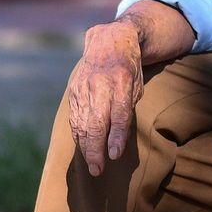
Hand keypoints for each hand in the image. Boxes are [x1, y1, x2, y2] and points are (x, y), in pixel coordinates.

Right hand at [66, 20, 145, 175]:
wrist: (109, 41)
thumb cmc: (129, 69)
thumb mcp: (137, 85)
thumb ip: (127, 110)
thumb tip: (117, 140)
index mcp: (121, 80)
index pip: (118, 114)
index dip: (116, 136)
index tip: (113, 156)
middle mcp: (99, 84)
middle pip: (96, 122)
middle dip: (96, 149)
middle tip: (98, 170)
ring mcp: (83, 87)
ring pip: (82, 122)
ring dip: (86, 147)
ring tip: (92, 166)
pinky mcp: (74, 91)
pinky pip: (75, 118)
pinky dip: (79, 136)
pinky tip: (83, 149)